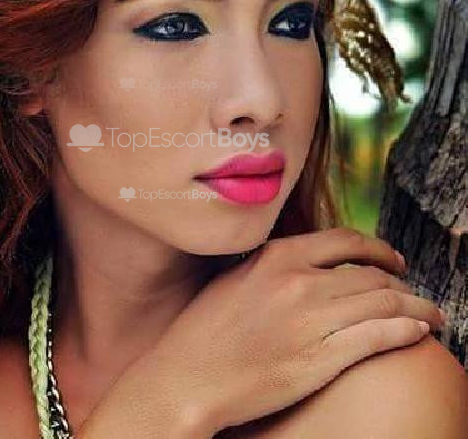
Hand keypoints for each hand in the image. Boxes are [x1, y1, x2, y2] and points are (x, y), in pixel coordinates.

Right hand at [137, 227, 443, 434]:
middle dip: (400, 282)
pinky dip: (405, 330)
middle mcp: (297, 281)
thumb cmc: (204, 330)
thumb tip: (308, 261)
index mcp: (277, 256)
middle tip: (411, 291)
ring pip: (383, 302)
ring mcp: (310, 320)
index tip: (392, 259)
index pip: (345, 240)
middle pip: (370, 273)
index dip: (378, 248)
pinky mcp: (319, 359)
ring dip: (416, 306)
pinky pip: (377, 336)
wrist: (187, 377)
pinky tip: (418, 331)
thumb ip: (273, 264)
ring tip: (429, 313)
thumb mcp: (236, 278)